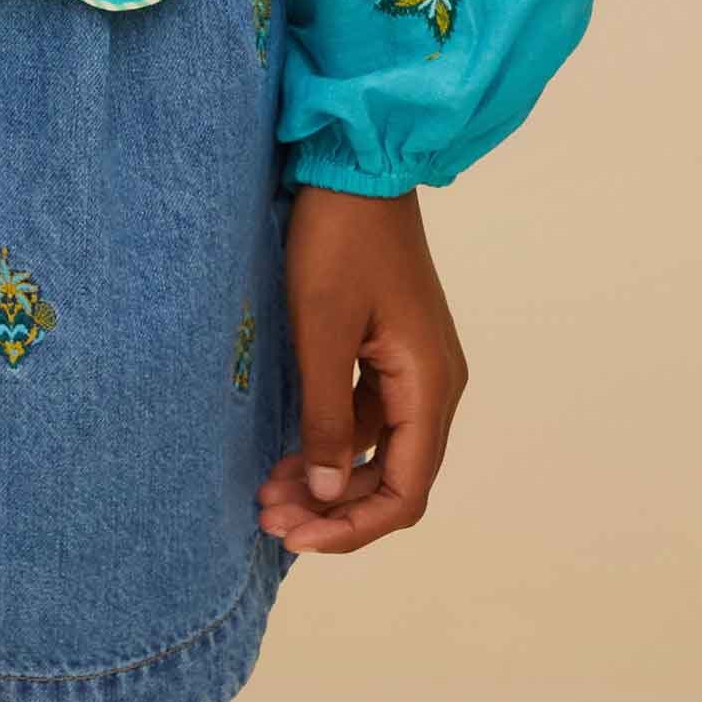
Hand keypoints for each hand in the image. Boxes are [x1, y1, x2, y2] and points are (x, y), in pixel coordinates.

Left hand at [256, 184, 467, 553]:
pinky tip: (288, 452)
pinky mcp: (392, 350)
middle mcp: (435, 385)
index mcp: (431, 386)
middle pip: (394, 480)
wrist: (355, 164)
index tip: (296, 537)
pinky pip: (369, 417)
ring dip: (329, 479)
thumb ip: (328, 416)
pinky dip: (333, 441)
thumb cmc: (338, 239)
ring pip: (379, 451)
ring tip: (268, 493)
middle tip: (266, 516)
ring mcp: (416, 367)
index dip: (352, 528)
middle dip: (333, 508)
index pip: (405, 492)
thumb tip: (331, 494)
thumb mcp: (322, 330)